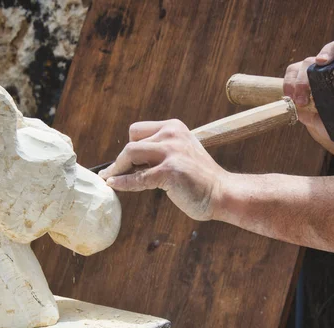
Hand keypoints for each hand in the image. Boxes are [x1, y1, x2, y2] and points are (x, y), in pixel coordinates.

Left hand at [98, 119, 226, 220]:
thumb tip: (127, 161)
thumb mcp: (180, 154)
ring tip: (111, 179)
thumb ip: (159, 151)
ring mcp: (171, 152)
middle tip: (112, 174)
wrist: (222, 193)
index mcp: (174, 127)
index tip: (126, 163)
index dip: (130, 147)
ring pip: (130, 154)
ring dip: (117, 169)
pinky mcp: (169, 172)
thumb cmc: (199, 179)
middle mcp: (172, 134)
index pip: (138, 130)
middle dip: (119, 160)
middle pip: (131, 142)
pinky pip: (137, 177)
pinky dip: (122, 182)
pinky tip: (114, 185)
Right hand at [284, 38, 333, 160]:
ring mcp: (312, 71)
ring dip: (297, 82)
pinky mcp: (298, 78)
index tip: (324, 62)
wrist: (332, 117)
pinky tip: (288, 97)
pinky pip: (290, 74)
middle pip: (317, 60)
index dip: (332, 50)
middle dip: (308, 77)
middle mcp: (327, 66)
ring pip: (302, 66)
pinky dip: (288, 84)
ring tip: (297, 101)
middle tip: (305, 98)